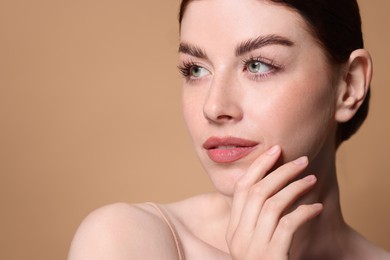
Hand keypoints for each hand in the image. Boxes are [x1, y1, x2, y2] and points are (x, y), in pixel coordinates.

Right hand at [226, 145, 322, 259]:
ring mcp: (253, 248)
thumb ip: (255, 219)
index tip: (275, 150)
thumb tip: (269, 186)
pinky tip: (316, 208)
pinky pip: (288, 225)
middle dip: (280, 171)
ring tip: (312, 180)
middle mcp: (238, 237)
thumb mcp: (254, 241)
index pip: (241, 189)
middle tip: (302, 160)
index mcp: (232, 230)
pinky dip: (304, 212)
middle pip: (257, 192)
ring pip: (272, 204)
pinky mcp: (271, 257)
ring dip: (295, 188)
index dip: (258, 166)